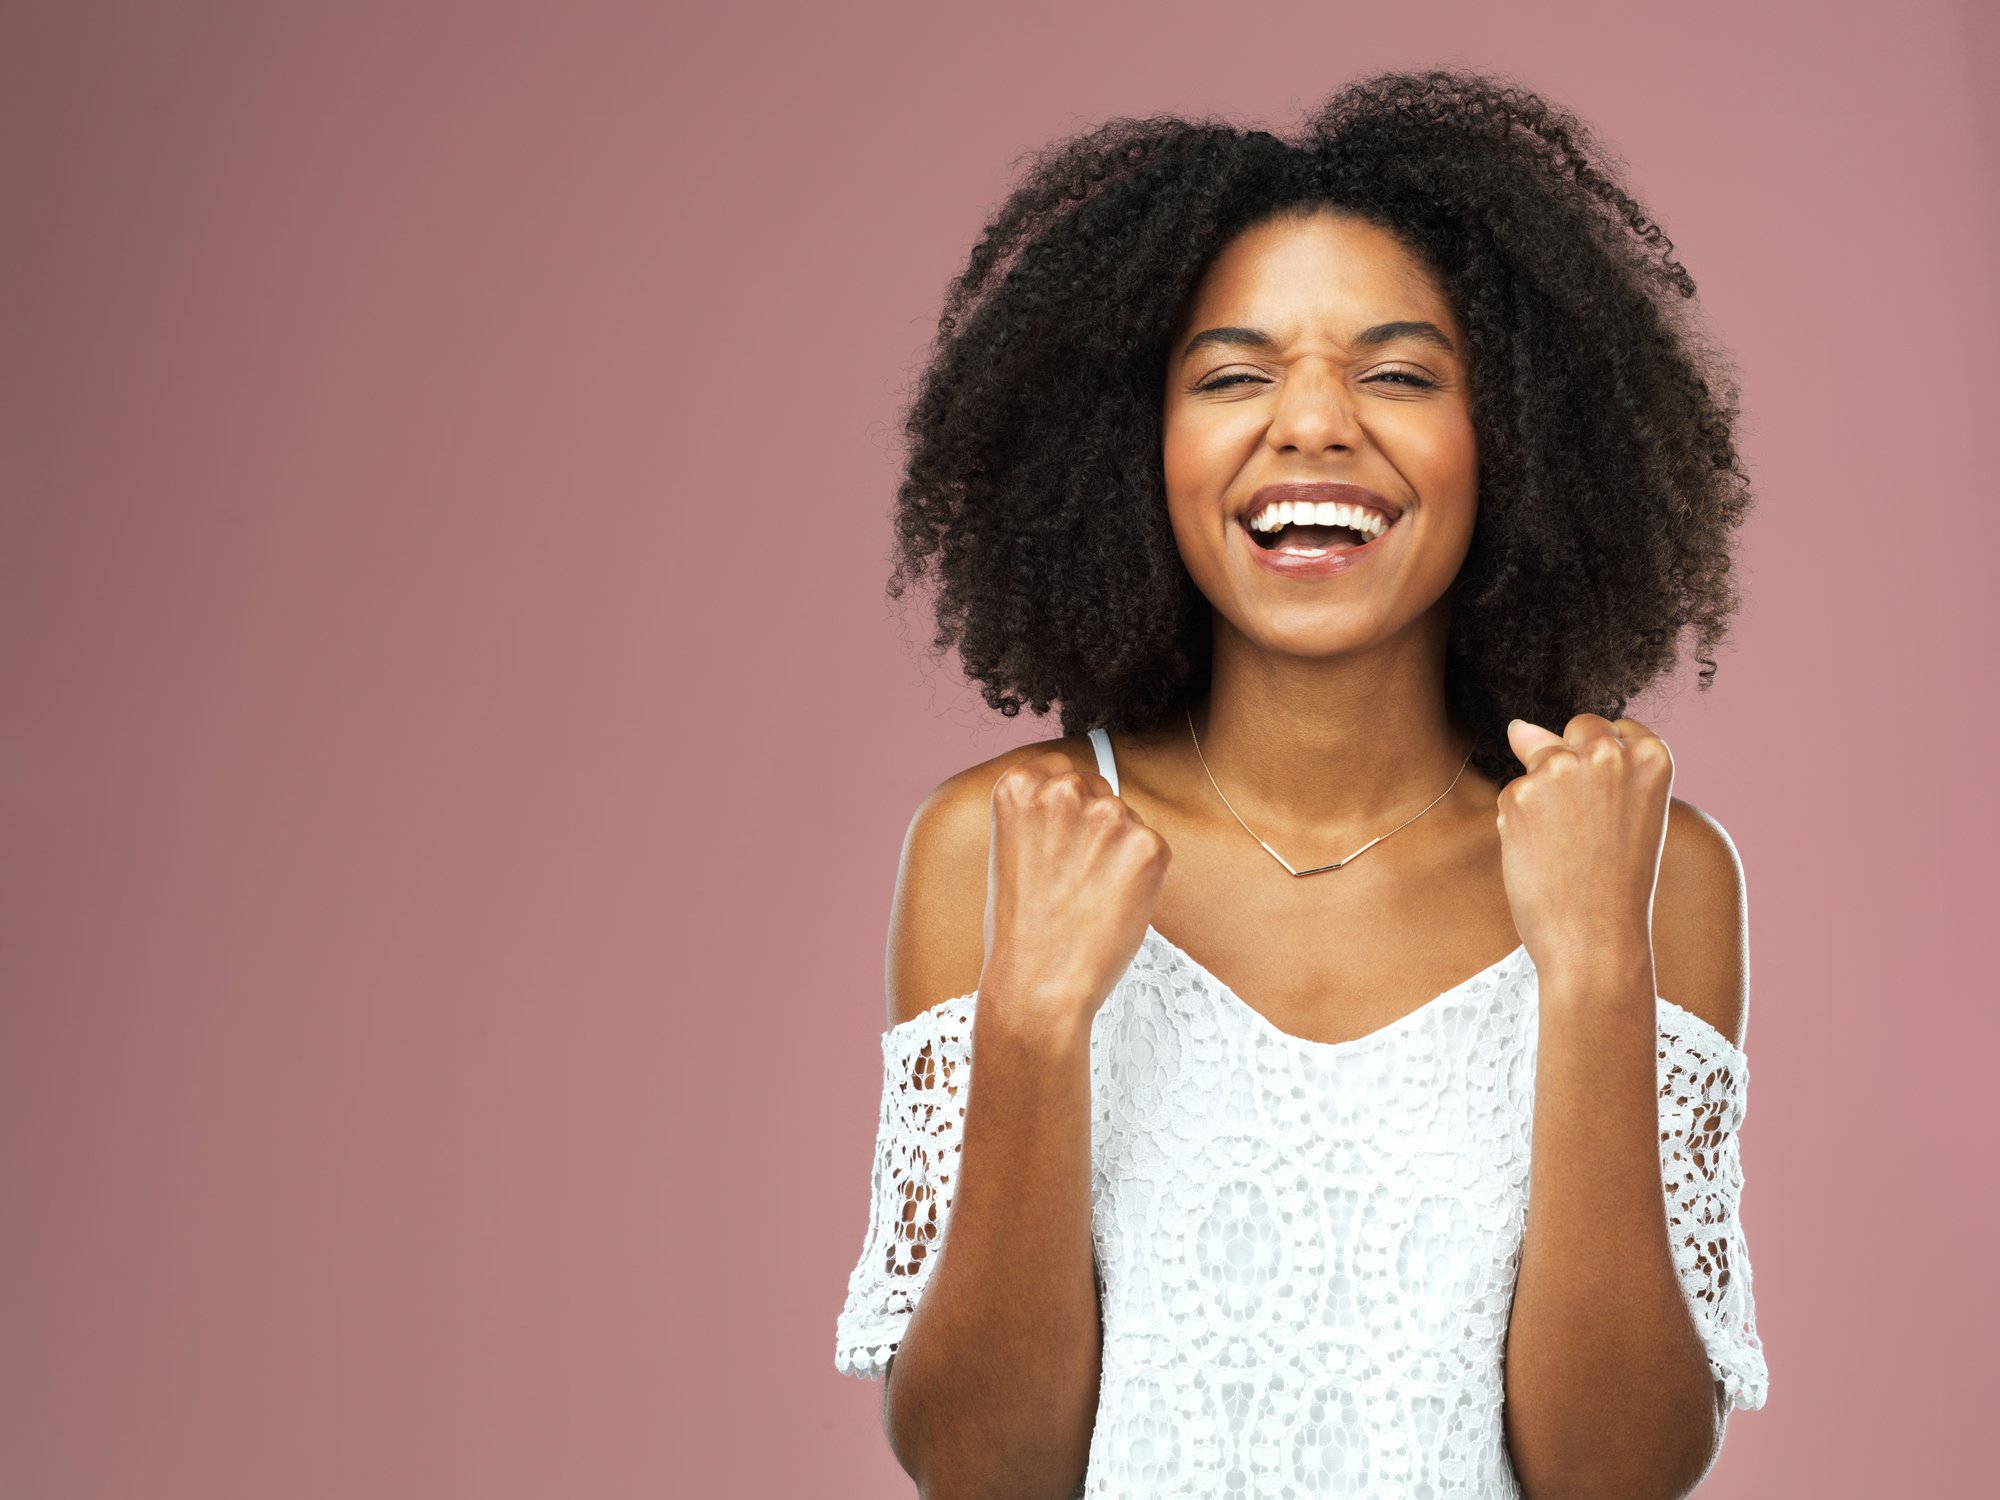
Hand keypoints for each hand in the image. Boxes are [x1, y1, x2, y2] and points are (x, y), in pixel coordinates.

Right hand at [979, 750, 1171, 1029]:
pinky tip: (1113, 907)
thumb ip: (1041, 816)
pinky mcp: (1147, 844)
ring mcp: (1108, 814)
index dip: (1063, 810)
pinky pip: (1153, 849)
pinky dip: (1142, 878)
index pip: (1057, 770)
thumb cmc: (1019, 930)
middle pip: (1096, 789)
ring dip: (1119, 852)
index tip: (1059, 839)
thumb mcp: (1009, 852)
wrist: (1037, 985)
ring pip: (1127, 820)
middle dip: (1093, 826)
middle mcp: (1063, 788)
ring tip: (1090, 900)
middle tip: (1075, 880)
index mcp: (1017, 784)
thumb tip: (1083, 804)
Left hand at [1498, 714, 1672, 977]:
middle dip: (1573, 760)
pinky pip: (1511, 792)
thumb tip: (1516, 727)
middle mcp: (1607, 753)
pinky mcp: (1519, 793)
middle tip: (1584, 822)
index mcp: (1652, 756)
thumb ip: (1585, 761)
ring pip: (1538, 758)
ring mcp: (1560, 769)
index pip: (1617, 728)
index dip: (1608, 767)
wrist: (1596, 939)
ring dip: (1543, 794)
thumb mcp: (1625, 812)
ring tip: (1566, 844)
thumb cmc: (1616, 882)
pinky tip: (1540, 854)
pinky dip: (1519, 819)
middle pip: (1577, 727)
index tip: (1612, 805)